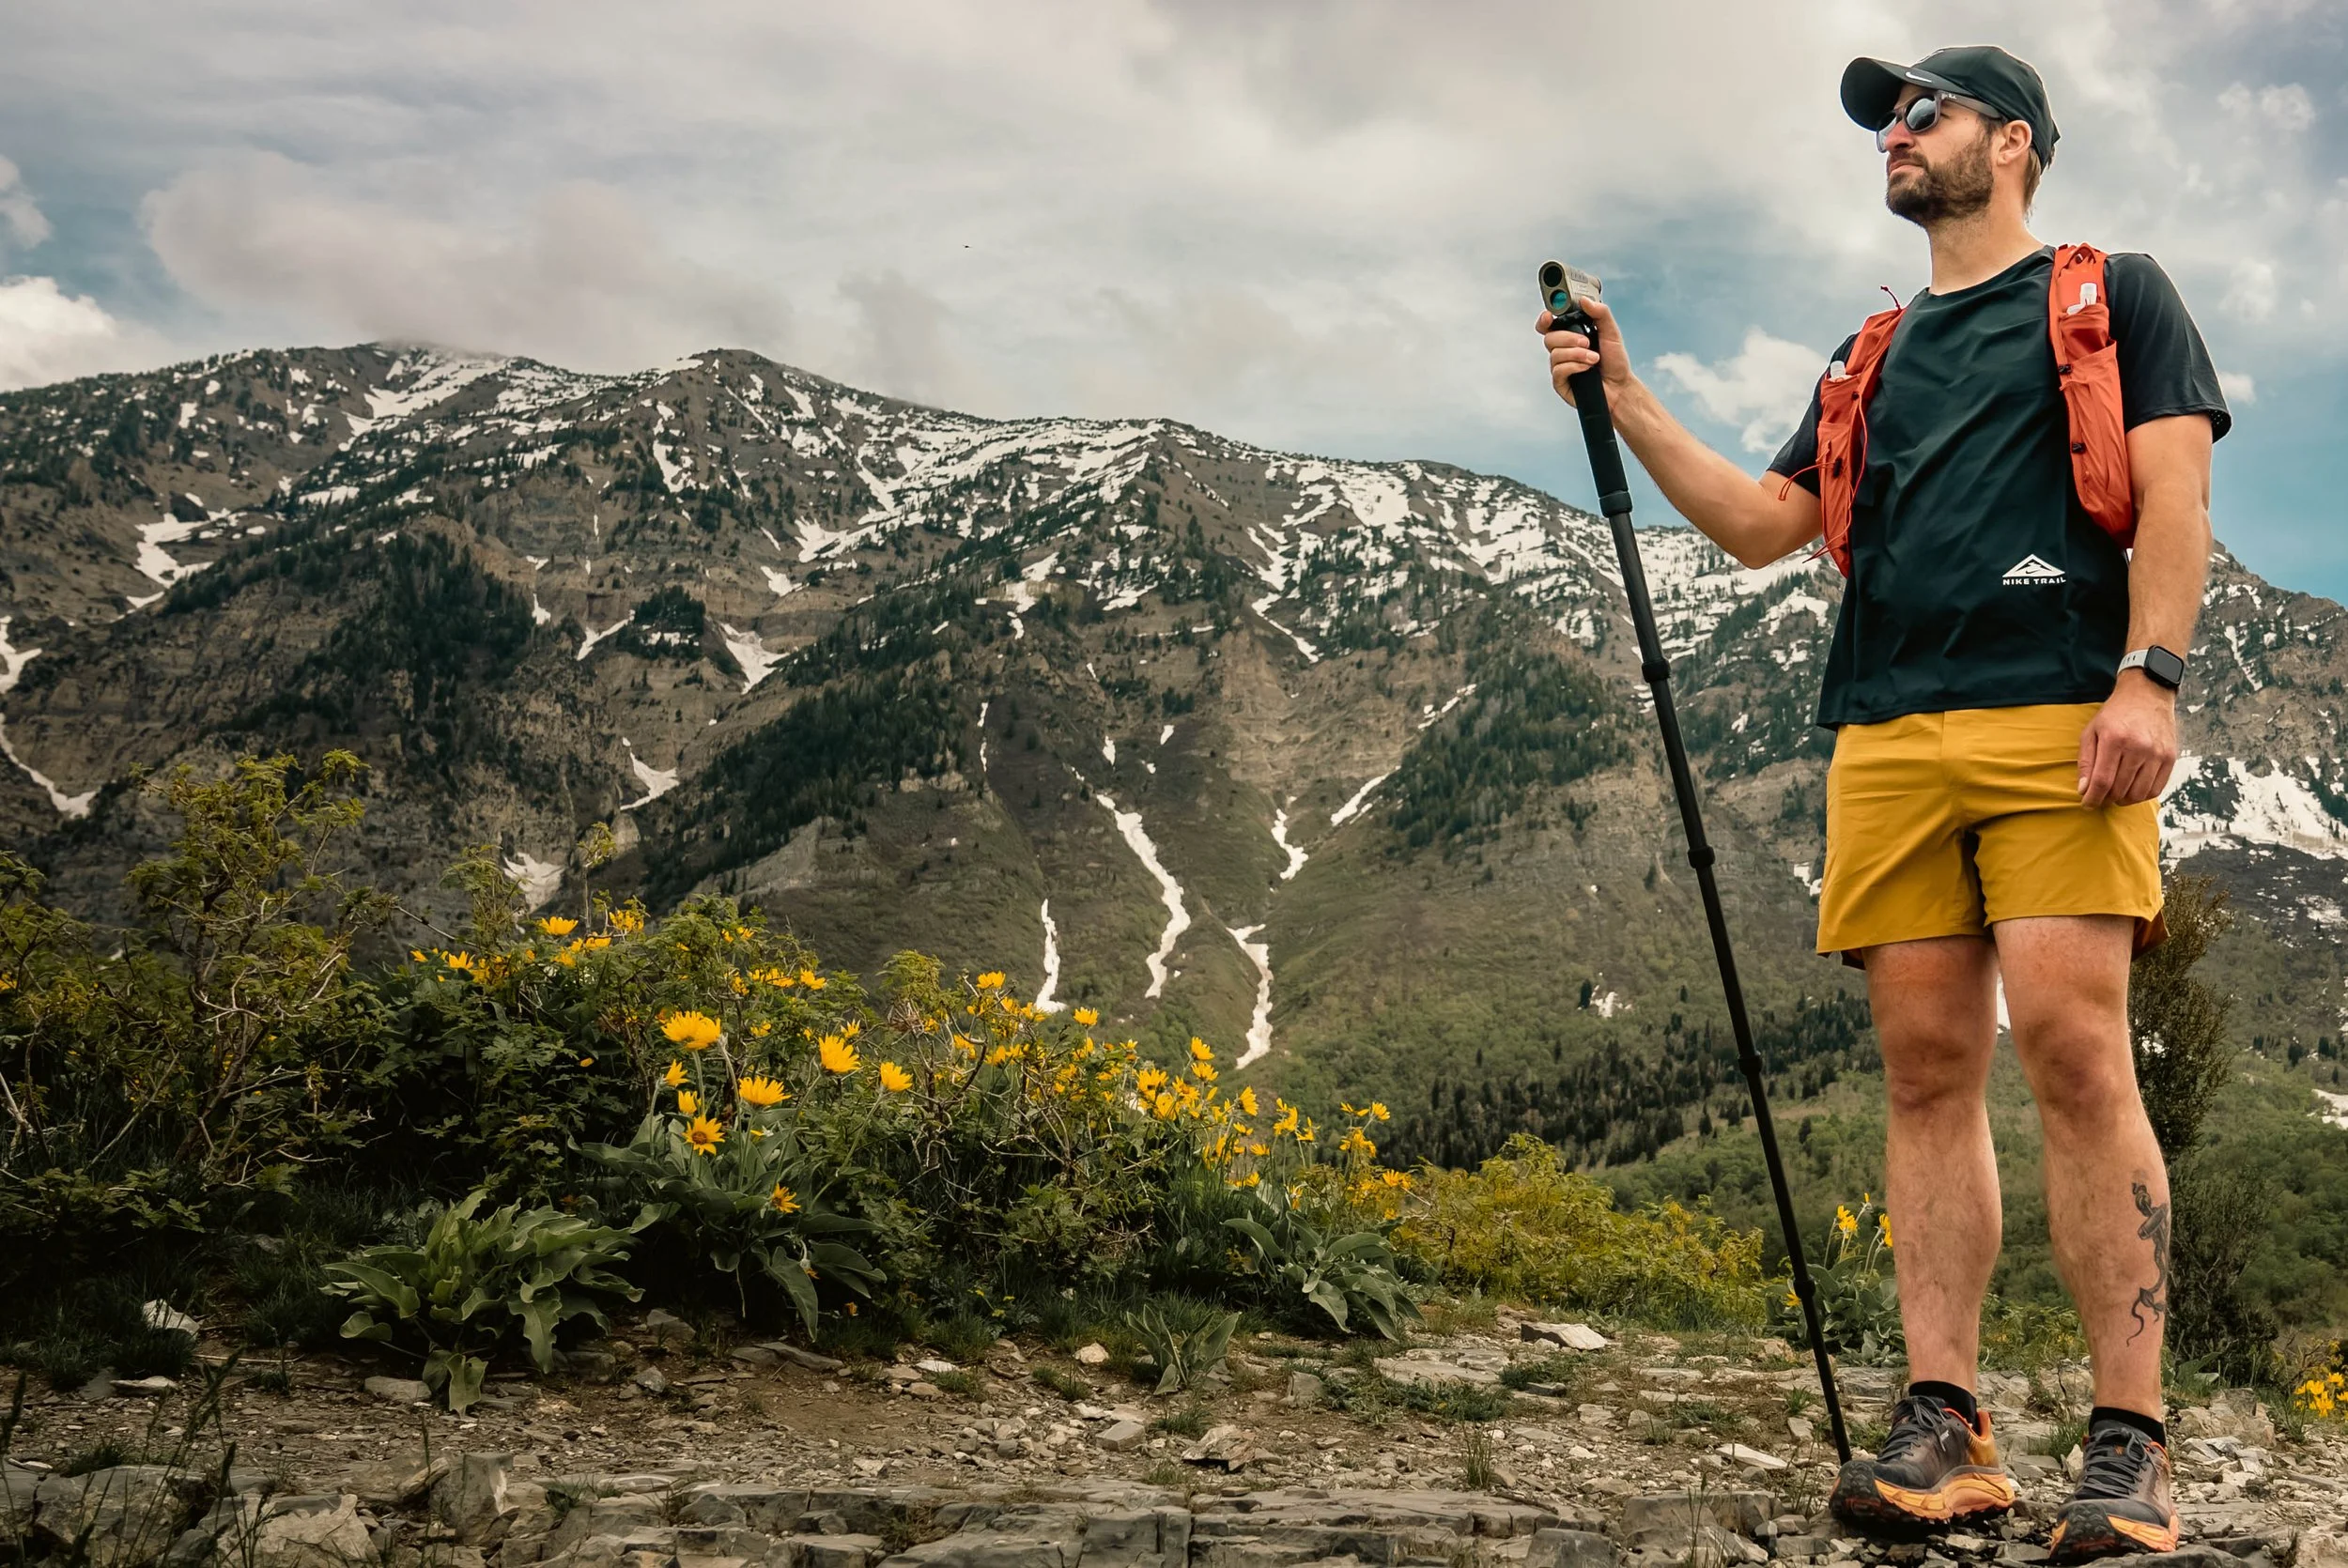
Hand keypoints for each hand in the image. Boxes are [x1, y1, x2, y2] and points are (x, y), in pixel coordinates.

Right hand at [1538, 295, 1635, 408]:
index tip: (1549, 316)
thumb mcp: (1611, 332)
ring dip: (1577, 354)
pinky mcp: (1560, 382)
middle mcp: (1563, 350)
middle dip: (1568, 338)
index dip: (1545, 319)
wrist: (1620, 386)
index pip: (1549, 325)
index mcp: (1570, 335)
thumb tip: (1584, 301)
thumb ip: (1600, 313)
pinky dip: (1574, 366)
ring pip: (1555, 353)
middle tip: (1587, 342)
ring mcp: (1560, 366)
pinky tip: (1587, 369)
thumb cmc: (1614, 361)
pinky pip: (1558, 370)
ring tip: (1594, 358)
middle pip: (1549, 337)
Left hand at [2078, 675, 2178, 807]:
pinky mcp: (2170, 757)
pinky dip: (2142, 795)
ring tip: (2115, 793)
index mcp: (2114, 739)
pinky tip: (2132, 789)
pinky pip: (2156, 789)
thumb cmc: (2115, 714)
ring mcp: (2157, 753)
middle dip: (2105, 799)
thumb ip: (2086, 761)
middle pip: (2120, 789)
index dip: (2092, 798)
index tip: (2086, 803)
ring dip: (2123, 800)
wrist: (2147, 695)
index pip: (2102, 781)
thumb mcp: (2091, 731)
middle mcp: (2138, 747)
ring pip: (2138, 793)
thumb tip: (2084, 790)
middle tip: (2099, 796)